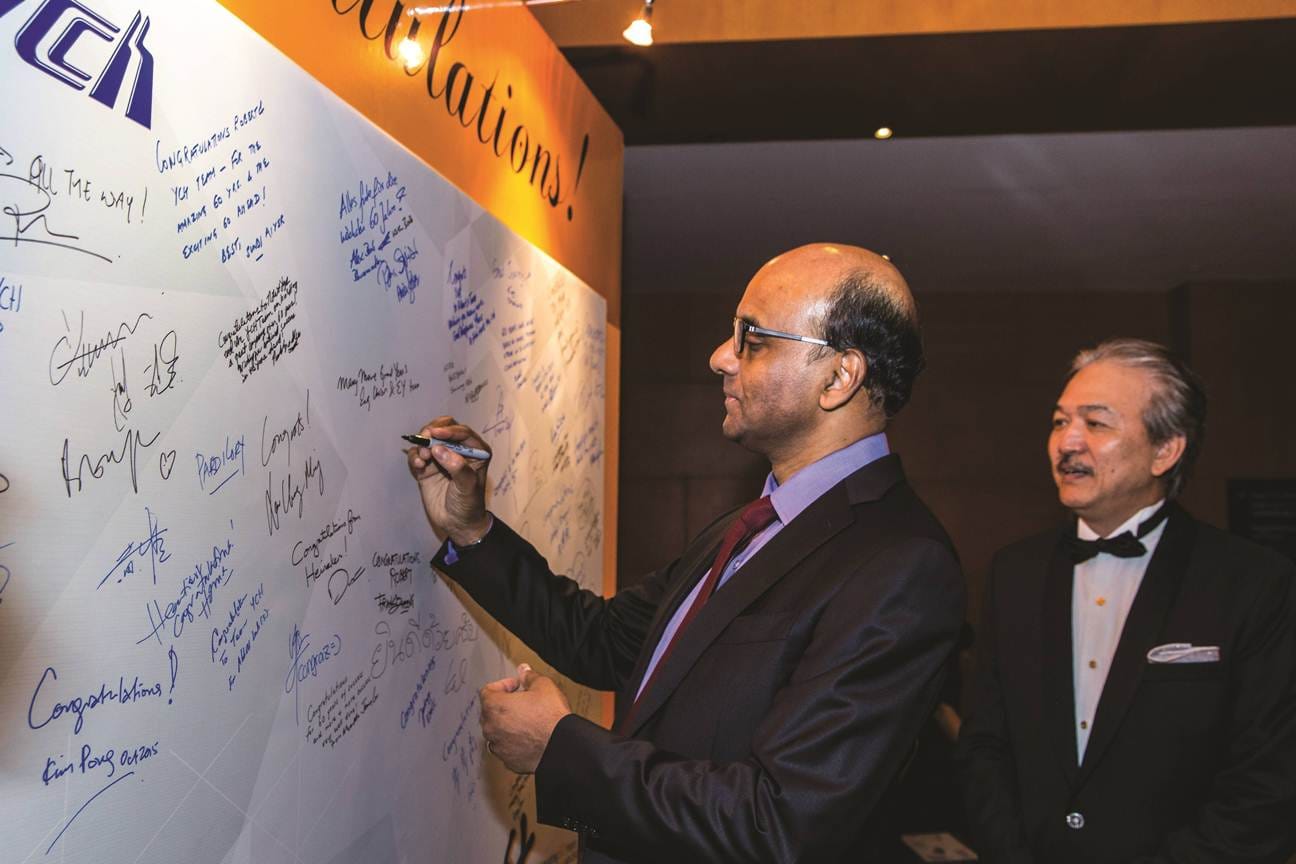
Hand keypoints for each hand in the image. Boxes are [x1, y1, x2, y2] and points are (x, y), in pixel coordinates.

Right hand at [406, 415, 491, 544]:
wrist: (457, 524)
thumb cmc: (469, 504)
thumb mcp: (468, 486)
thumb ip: (456, 467)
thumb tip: (439, 449)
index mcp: (476, 451)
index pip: (462, 432)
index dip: (449, 430)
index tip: (435, 434)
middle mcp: (458, 450)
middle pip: (444, 428)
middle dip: (432, 430)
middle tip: (424, 438)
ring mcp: (442, 457)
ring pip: (429, 438)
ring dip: (422, 444)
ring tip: (422, 459)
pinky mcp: (427, 466)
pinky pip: (418, 453)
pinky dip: (415, 456)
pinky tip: (418, 465)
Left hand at [480, 663, 571, 773]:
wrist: (560, 747)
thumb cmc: (550, 716)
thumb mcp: (543, 686)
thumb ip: (529, 676)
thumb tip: (523, 670)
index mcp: (494, 706)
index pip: (488, 691)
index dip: (503, 685)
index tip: (516, 685)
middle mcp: (491, 728)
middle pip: (490, 712)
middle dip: (504, 705)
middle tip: (522, 701)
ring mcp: (498, 746)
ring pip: (497, 732)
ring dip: (507, 725)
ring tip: (526, 720)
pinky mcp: (508, 761)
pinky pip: (506, 748)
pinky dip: (513, 742)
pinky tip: (529, 737)